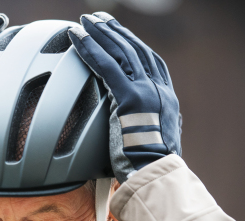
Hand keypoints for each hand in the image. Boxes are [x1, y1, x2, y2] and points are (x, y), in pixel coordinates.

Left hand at [68, 12, 181, 182]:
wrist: (156, 177)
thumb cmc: (150, 169)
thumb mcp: (154, 144)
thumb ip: (146, 130)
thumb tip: (135, 132)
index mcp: (167, 100)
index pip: (151, 63)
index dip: (134, 45)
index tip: (121, 35)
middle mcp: (160, 91)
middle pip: (137, 51)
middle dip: (116, 32)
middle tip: (100, 19)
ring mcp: (147, 92)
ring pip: (122, 53)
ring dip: (102, 34)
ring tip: (86, 21)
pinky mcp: (130, 98)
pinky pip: (107, 67)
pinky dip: (90, 49)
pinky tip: (77, 38)